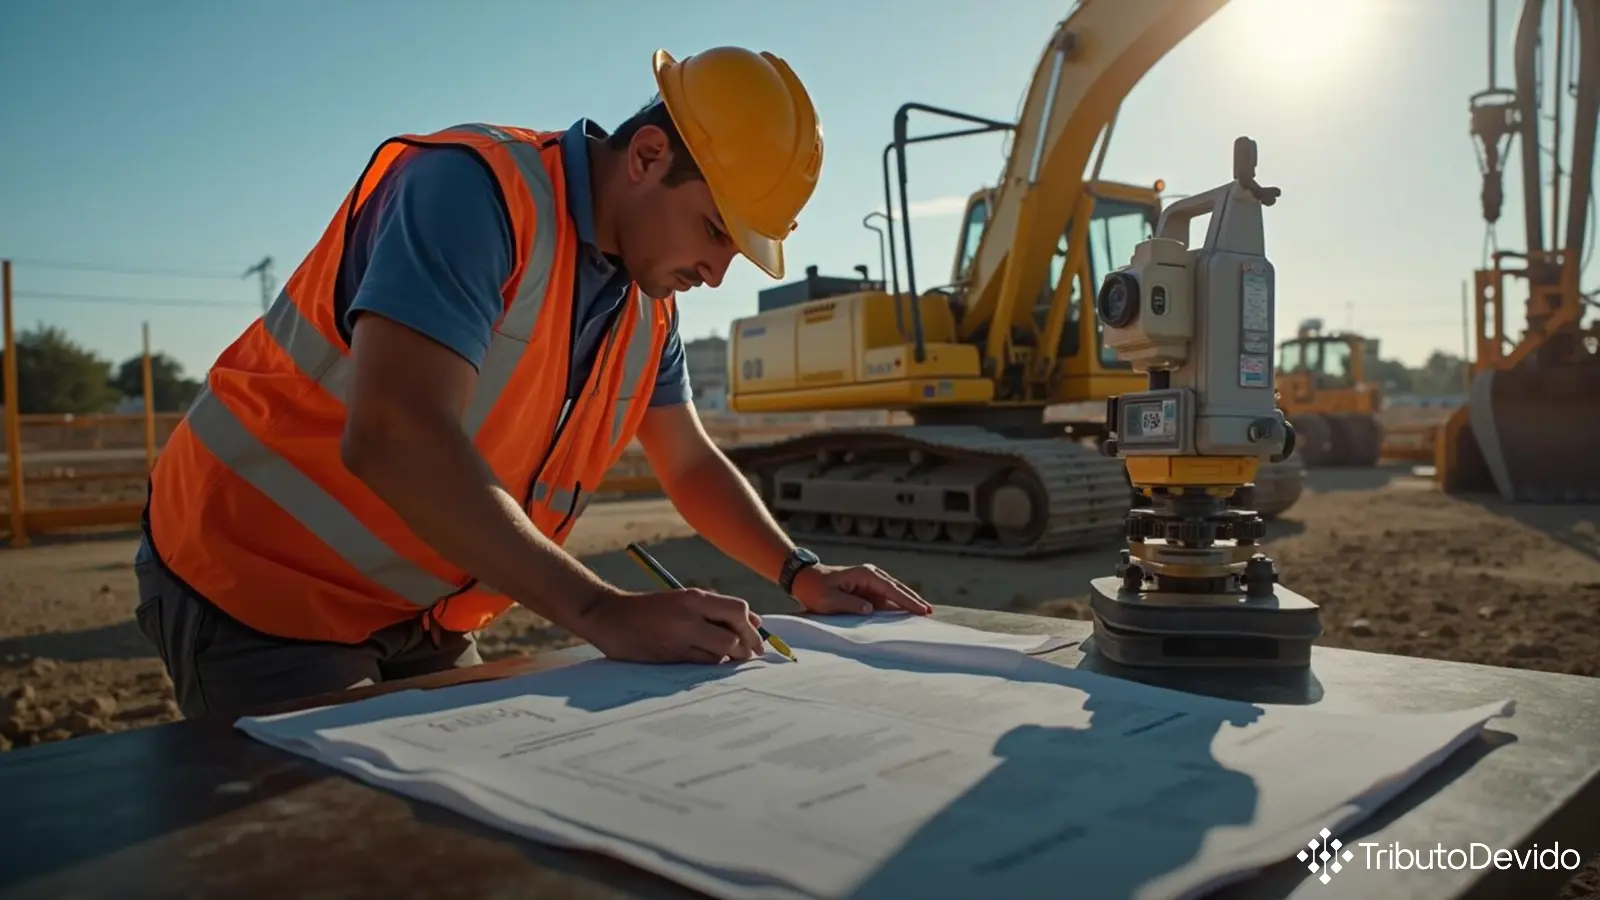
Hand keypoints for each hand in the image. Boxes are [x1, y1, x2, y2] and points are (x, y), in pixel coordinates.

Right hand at [573, 588, 765, 664]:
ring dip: (729, 658)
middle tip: (751, 654)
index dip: (752, 626)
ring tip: (728, 655)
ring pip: (720, 654)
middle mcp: (689, 618)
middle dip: (747, 647)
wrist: (610, 617)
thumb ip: (717, 610)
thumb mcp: (684, 599)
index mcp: (693, 598)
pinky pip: (702, 664)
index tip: (758, 637)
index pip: (738, 610)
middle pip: (734, 636)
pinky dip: (712, 664)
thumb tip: (756, 622)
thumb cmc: (651, 607)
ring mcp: (679, 639)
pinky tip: (709, 659)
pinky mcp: (670, 658)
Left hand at [790, 563, 933, 615]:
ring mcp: (869, 582)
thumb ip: (850, 604)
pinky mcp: (866, 590)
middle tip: (929, 612)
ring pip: (893, 593)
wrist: (804, 580)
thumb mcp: (829, 600)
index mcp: (865, 575)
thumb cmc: (815, 590)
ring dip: (907, 602)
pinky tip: (906, 613)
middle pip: (897, 589)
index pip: (891, 589)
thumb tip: (871, 610)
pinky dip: (896, 605)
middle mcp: (871, 576)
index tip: (920, 609)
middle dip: (913, 600)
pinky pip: (885, 598)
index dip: (907, 600)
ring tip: (923, 612)